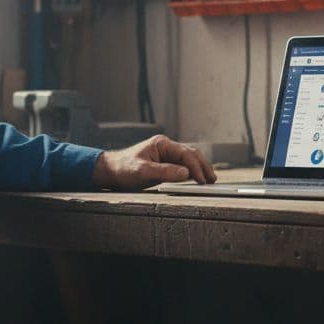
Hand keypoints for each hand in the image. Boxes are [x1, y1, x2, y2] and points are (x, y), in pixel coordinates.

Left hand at [92, 134, 216, 189]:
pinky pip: (182, 166)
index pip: (185, 154)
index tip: (202, 180)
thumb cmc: (123, 169)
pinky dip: (192, 172)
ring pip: (189, 159)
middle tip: (212, 179)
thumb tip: (186, 173)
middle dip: (203, 166)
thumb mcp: (143, 171)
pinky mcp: (164, 163)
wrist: (110, 171)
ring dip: (199, 168)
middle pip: (191, 154)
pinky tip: (197, 179)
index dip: (196, 167)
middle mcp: (166, 147)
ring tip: (209, 179)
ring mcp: (166, 154)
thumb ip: (164, 171)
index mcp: (162, 144)